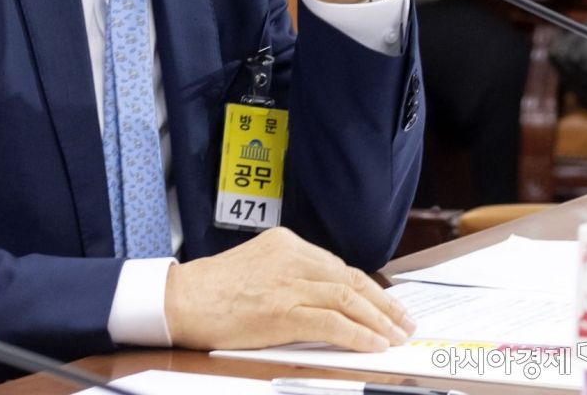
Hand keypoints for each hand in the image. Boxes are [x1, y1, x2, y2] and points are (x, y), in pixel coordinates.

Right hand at [164, 226, 415, 350]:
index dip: (367, 288)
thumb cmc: (215, 289)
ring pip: (348, 298)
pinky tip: (373, 344)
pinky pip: (332, 323)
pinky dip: (358, 334)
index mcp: (286, 243)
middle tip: (403, 320)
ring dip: (378, 320)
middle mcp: (291, 256)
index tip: (385, 304)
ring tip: (396, 335)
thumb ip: (290, 273)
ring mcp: (288, 283)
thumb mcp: (257, 266)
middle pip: (350, 279)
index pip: (338, 266)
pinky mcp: (283, 311)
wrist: (183, 299)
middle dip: (382, 303)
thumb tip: (327, 297)